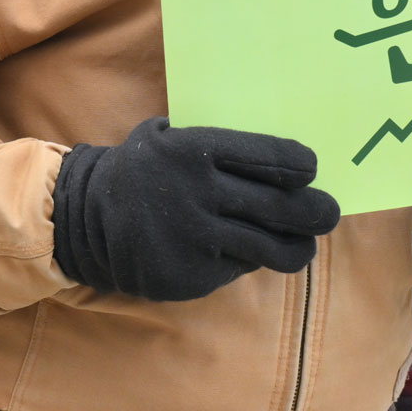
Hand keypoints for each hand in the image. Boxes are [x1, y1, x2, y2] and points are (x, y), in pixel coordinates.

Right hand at [52, 118, 341, 302]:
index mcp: (199, 151)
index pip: (275, 160)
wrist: (84, 219)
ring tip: (302, 245)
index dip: (302, 167)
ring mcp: (198, 237)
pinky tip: (234, 252)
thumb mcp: (166, 136)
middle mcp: (202, 194)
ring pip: (275, 249)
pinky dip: (243, 262)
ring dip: (298, 248)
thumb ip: (212, 141)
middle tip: (327, 212)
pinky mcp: (193, 274)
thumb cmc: (140, 171)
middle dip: (318, 211)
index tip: (309, 172)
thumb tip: (276, 156)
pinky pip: (238, 269)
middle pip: (287, 207)